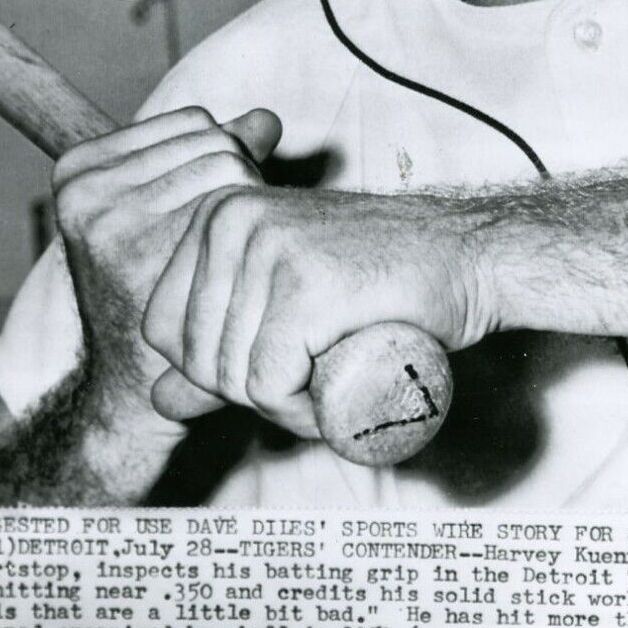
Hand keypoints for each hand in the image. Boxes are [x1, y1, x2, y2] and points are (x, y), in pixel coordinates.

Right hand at [51, 105, 282, 424]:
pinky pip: (235, 203)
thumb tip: (269, 119)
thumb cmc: (161, 291)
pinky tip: (239, 272)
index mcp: (78, 170)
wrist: (136, 388)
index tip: (208, 216)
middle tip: (229, 244)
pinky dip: (254, 232)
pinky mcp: (146, 255)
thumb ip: (214, 156)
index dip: (222, 162)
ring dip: (250, 209)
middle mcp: (86, 190)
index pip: (195, 122)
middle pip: (215, 141)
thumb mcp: (168, 210)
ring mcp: (111, 221)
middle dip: (240, 183)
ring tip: (231, 259)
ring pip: (231, 167)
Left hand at [143, 187, 492, 437]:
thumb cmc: (378, 284)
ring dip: (279, 407)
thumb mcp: (282, 305)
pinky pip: (269, 385)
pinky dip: (299, 412)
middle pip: (196, 357)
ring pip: (231, 376)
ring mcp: (268, 248)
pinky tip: (333, 394)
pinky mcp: (306, 286)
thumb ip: (218, 345)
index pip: (161, 328)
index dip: (210, 369)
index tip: (273, 359)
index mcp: (215, 214)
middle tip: (310, 377)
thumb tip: (158, 399)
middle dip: (246, 393)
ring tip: (328, 382)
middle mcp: (231, 220)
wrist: (468, 260)